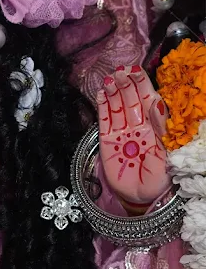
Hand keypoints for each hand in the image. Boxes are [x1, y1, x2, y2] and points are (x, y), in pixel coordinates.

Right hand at [97, 65, 171, 213]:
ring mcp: (121, 133)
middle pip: (131, 100)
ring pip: (117, 107)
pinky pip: (104, 120)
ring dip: (114, 91)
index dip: (142, 84)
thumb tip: (158, 103)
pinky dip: (102, 106)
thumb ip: (161, 127)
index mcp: (154, 127)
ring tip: (110, 78)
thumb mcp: (167, 152)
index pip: (148, 99)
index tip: (135, 70)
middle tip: (120, 71)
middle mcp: (137, 126)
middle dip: (126, 84)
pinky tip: (102, 93)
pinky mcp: (107, 141)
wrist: (141, 198)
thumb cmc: (159, 178)